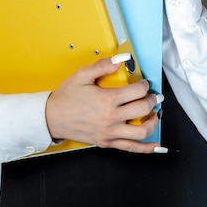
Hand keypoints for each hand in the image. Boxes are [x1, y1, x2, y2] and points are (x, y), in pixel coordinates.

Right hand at [45, 57, 164, 153]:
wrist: (51, 118)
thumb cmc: (66, 97)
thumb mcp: (82, 75)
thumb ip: (103, 65)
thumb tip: (121, 59)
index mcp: (107, 100)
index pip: (137, 91)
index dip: (145, 85)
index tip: (144, 84)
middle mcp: (111, 118)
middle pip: (142, 109)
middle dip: (152, 101)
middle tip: (154, 96)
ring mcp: (110, 133)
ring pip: (141, 131)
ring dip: (152, 121)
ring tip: (154, 114)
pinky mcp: (107, 142)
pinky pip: (131, 148)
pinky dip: (146, 148)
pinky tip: (155, 145)